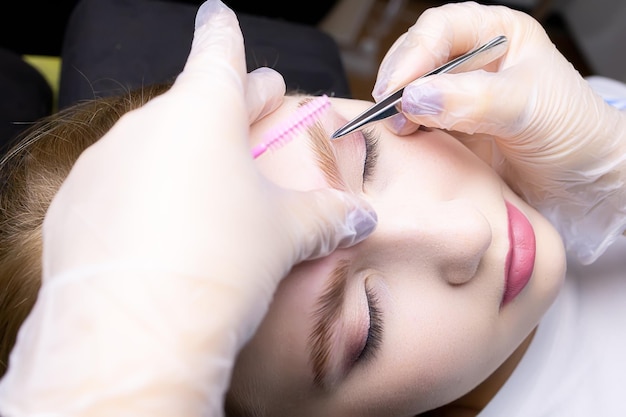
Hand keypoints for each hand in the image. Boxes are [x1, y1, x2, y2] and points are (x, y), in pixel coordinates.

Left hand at [0, 1, 375, 415]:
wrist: (136, 331)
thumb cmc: (224, 262)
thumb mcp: (286, 233)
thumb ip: (326, 215)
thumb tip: (362, 216)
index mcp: (203, 112)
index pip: (217, 50)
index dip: (225, 33)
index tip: (218, 15)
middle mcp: (147, 124)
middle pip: (193, 100)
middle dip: (228, 103)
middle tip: (256, 103)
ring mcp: (105, 162)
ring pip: (155, 143)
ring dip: (185, 152)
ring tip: (210, 181)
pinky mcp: (77, 203)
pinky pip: (120, 183)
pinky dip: (145, 191)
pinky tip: (161, 224)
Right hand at [372, 1, 625, 262]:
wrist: (582, 182)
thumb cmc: (573, 132)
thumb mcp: (528, 107)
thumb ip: (474, 100)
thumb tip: (417, 97)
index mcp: (498, 34)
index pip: (442, 29)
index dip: (415, 53)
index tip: (399, 87)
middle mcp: (474, 59)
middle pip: (418, 55)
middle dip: (400, 79)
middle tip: (390, 109)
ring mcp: (459, 94)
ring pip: (412, 88)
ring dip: (398, 107)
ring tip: (398, 128)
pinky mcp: (450, 127)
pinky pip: (417, 121)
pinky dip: (406, 129)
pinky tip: (405, 139)